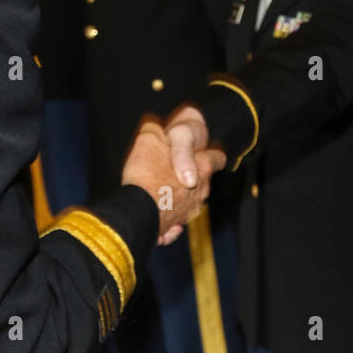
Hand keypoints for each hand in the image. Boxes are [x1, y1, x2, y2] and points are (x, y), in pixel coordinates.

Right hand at [122, 118, 224, 244]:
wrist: (135, 210)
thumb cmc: (146, 171)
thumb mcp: (151, 139)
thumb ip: (156, 130)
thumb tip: (156, 124)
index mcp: (201, 166)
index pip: (218, 158)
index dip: (210, 154)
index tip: (200, 153)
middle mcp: (201, 191)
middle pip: (202, 182)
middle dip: (190, 177)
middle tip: (170, 171)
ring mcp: (189, 211)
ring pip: (188, 203)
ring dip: (178, 199)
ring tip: (158, 193)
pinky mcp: (173, 227)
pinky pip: (174, 223)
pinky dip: (169, 219)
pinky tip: (157, 214)